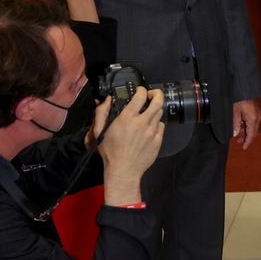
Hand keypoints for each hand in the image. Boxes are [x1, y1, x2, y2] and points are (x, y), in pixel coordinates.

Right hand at [96, 88, 164, 202]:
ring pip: (160, 113)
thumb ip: (101, 112)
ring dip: (155, 109)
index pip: (140, 96)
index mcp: (127, 118)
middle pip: (158, 101)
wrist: (124, 169)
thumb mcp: (99, 130)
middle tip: (152, 95)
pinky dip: (156, 123)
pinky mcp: (158, 140)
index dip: (142, 90)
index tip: (140, 91)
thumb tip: (107, 99)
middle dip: (156, 94)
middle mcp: (142, 123)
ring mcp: (152, 132)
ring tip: (148, 112)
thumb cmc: (110, 151)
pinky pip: (161, 126)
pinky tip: (149, 127)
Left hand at [231, 99, 260, 148]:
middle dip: (246, 138)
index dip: (248, 142)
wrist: (244, 90)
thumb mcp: (235, 112)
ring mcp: (258, 115)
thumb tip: (236, 134)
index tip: (244, 148)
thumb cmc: (239, 99)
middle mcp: (257, 118)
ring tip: (239, 135)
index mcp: (252, 119)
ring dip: (247, 132)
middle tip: (238, 142)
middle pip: (253, 132)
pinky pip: (253, 122)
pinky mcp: (257, 112)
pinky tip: (242, 127)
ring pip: (253, 128)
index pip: (251, 135)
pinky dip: (248, 127)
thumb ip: (236, 124)